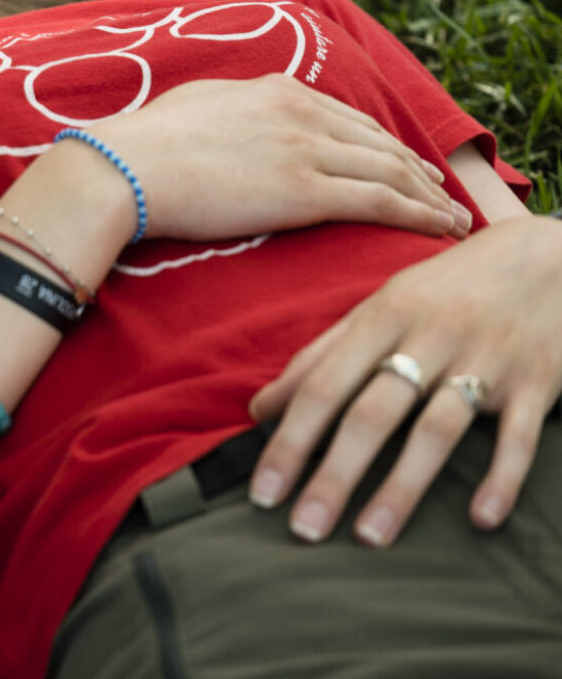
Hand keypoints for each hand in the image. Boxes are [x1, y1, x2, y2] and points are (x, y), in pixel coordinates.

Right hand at [88, 74, 468, 242]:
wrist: (121, 169)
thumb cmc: (140, 146)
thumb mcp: (195, 106)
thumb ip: (232, 109)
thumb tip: (236, 119)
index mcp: (274, 90)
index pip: (349, 118)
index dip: (384, 143)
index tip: (405, 163)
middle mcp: (300, 113)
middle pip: (381, 143)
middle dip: (419, 170)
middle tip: (443, 194)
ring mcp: (306, 150)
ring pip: (393, 172)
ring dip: (430, 198)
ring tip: (452, 220)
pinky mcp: (305, 191)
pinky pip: (382, 202)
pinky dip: (420, 216)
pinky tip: (438, 230)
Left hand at [246, 214, 561, 546]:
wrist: (548, 257)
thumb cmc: (447, 288)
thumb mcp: (380, 307)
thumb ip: (321, 356)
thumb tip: (260, 408)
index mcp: (382, 317)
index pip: (323, 386)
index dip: (289, 440)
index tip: (263, 491)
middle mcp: (430, 338)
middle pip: (372, 413)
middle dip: (333, 474)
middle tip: (303, 529)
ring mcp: (486, 361)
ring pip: (436, 430)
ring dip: (401, 488)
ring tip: (368, 536)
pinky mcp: (538, 382)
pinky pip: (519, 437)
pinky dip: (501, 477)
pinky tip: (480, 518)